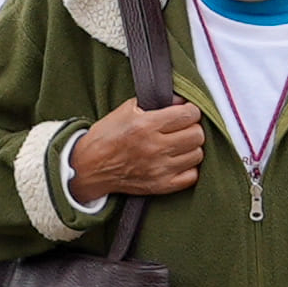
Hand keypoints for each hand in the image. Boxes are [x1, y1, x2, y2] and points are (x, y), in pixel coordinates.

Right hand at [65, 98, 209, 202]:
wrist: (89, 168)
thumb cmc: (107, 137)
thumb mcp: (126, 110)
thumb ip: (155, 102)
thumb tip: (181, 100)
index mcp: (146, 125)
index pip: (188, 115)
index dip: (191, 110)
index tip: (186, 112)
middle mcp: (155, 148)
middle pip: (197, 134)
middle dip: (193, 127)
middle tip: (184, 128)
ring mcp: (160, 169)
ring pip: (197, 154)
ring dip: (191, 147)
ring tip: (180, 144)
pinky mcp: (160, 186)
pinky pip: (191, 176)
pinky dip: (189, 168)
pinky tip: (178, 161)